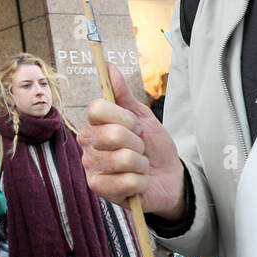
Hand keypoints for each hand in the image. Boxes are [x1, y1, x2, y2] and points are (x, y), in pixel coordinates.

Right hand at [78, 63, 184, 219]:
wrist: (169, 177)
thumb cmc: (153, 147)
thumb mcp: (142, 117)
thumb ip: (123, 94)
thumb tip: (109, 67)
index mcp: (94, 125)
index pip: (97, 109)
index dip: (124, 117)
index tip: (136, 125)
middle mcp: (87, 145)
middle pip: (111, 134)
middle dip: (137, 142)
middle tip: (139, 148)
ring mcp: (91, 168)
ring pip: (123, 159)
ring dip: (141, 164)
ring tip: (139, 167)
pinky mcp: (99, 189)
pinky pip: (126, 181)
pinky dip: (141, 182)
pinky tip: (137, 183)